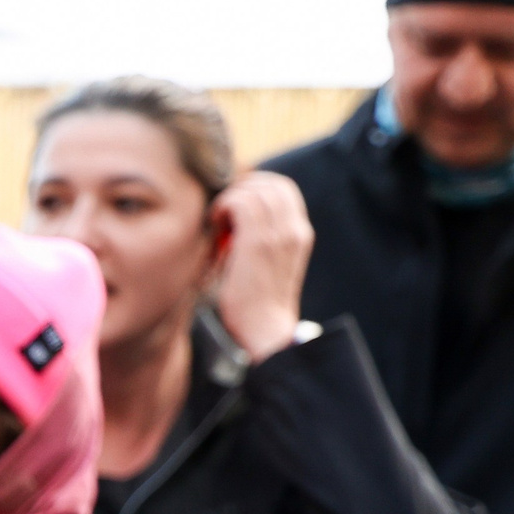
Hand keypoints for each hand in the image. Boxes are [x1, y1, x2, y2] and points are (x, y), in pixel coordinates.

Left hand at [210, 172, 313, 363]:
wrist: (264, 330)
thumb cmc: (255, 302)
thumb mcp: (266, 263)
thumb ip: (260, 237)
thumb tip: (232, 218)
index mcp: (299, 233)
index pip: (283, 188)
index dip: (256, 185)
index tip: (234, 202)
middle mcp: (294, 229)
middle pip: (271, 183)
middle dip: (242, 187)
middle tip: (222, 208)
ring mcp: (278, 234)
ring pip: (255, 190)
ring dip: (230, 198)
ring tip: (216, 220)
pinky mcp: (258, 243)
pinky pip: (242, 203)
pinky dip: (223, 206)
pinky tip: (213, 223)